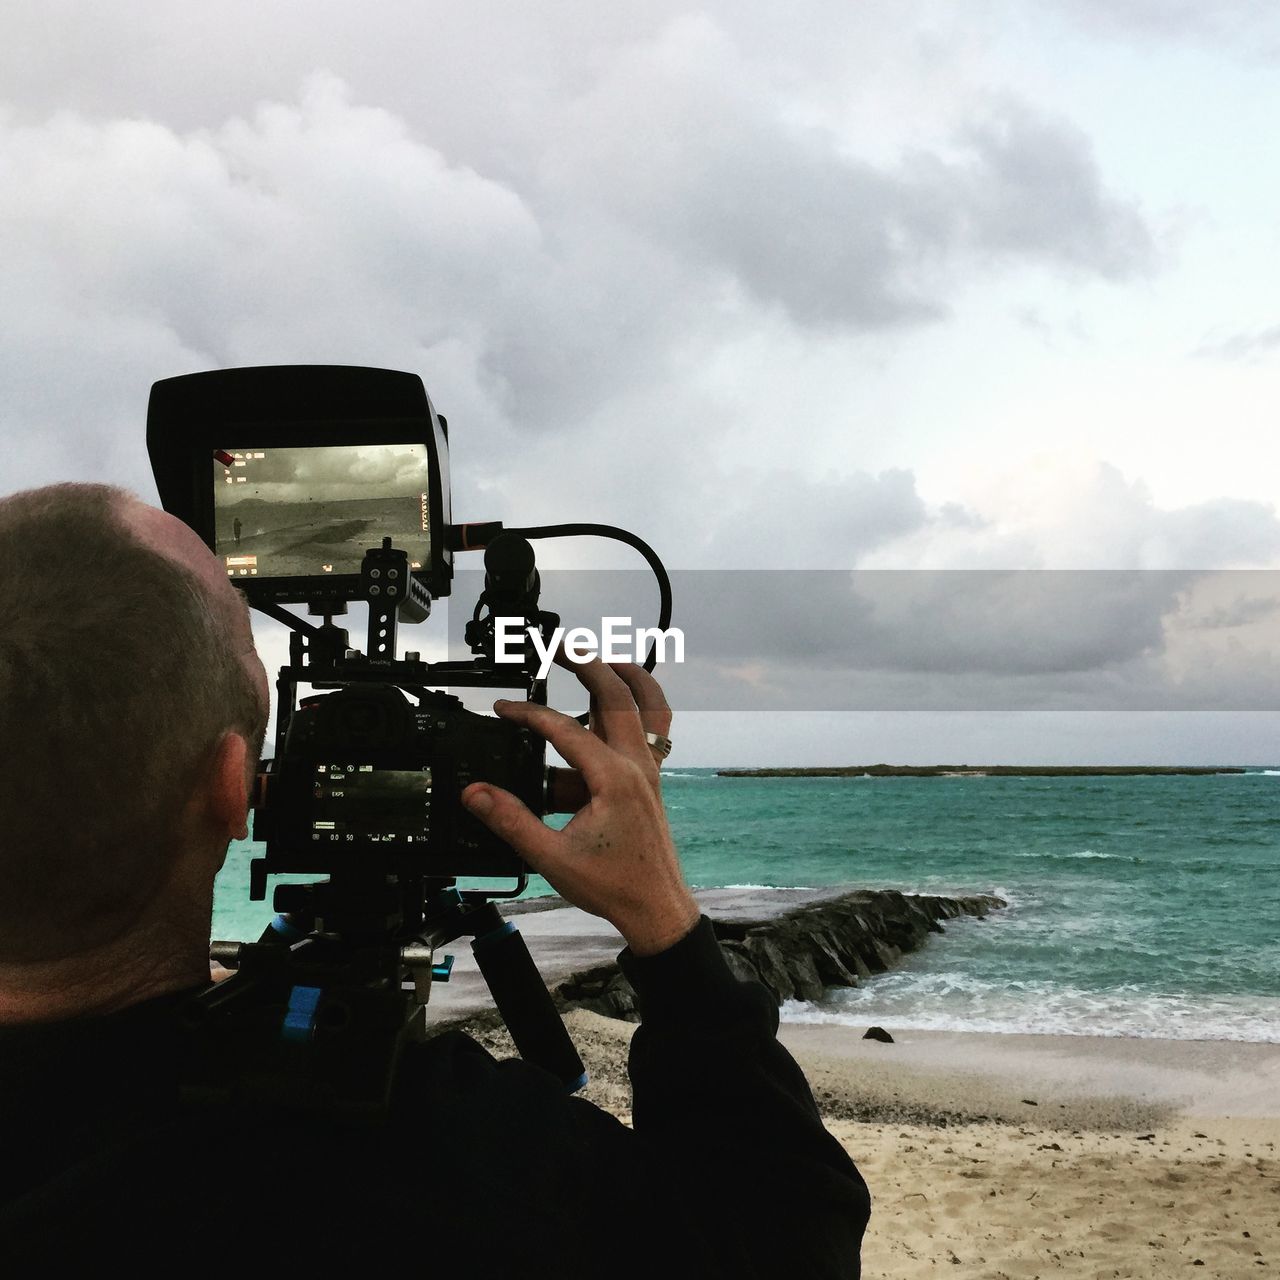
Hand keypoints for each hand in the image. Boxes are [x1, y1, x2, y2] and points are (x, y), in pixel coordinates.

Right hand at [460, 659, 700, 956]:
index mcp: (614, 778)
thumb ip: (510, 820)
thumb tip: (475, 793)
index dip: (529, 714)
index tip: (503, 709)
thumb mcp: (550, 857)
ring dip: (627, 676)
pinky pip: (656, 729)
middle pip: (617, 695)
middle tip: (559, 645)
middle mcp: (638, 765)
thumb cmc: (613, 885)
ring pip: (648, 706)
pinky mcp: (652, 780)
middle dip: (586, 664)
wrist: (656, 908)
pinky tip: (624, 701)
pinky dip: (644, 706)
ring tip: (603, 657)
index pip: (564, 729)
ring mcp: (650, 770)